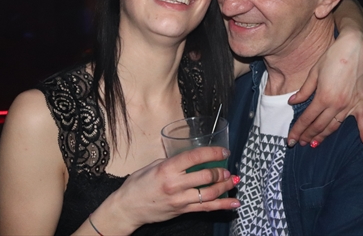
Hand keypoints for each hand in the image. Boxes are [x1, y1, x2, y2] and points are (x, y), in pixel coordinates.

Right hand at [99, 147, 239, 233]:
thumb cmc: (137, 184)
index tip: (223, 151)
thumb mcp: (153, 166)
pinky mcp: (183, 211)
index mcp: (167, 169)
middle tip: (227, 168)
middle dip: (221, 172)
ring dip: (225, 187)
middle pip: (206, 176)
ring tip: (234, 181)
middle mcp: (175, 184)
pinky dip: (223, 205)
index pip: (195, 157)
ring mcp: (180, 200)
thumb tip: (190, 158)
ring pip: (210, 193)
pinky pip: (207, 208)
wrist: (128, 208)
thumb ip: (172, 162)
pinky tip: (234, 203)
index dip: (212, 153)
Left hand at [287, 29, 362, 146]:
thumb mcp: (314, 72)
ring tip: (315, 144)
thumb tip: (292, 102)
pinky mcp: (361, 100)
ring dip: (324, 136)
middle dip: (308, 136)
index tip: (291, 140)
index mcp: (323, 97)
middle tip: (300, 143)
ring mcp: (350, 104)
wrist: (355, 47)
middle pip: (319, 126)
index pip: (307, 119)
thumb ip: (304, 90)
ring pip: (335, 126)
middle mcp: (337, 104)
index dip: (298, 130)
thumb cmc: (332, 57)